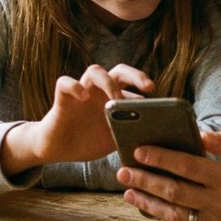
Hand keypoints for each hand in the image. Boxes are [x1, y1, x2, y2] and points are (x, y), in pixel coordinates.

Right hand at [0, 64, 153, 173]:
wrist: (58, 150)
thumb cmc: (88, 142)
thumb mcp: (114, 140)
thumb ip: (131, 134)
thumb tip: (155, 137)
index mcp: (115, 99)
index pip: (134, 86)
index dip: (147, 93)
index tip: (162, 104)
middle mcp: (100, 91)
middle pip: (119, 71)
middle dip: (135, 75)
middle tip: (149, 86)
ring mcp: (81, 92)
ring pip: (95, 70)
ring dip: (108, 82)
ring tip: (116, 99)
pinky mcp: (62, 97)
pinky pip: (65, 82)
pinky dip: (74, 86)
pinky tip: (83, 97)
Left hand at [117, 131, 220, 220]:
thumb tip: (193, 133)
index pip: (187, 167)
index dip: (161, 158)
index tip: (139, 150)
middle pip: (174, 192)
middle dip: (145, 180)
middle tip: (123, 171)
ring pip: (176, 215)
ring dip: (148, 203)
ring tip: (129, 192)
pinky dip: (167, 217)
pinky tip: (151, 207)